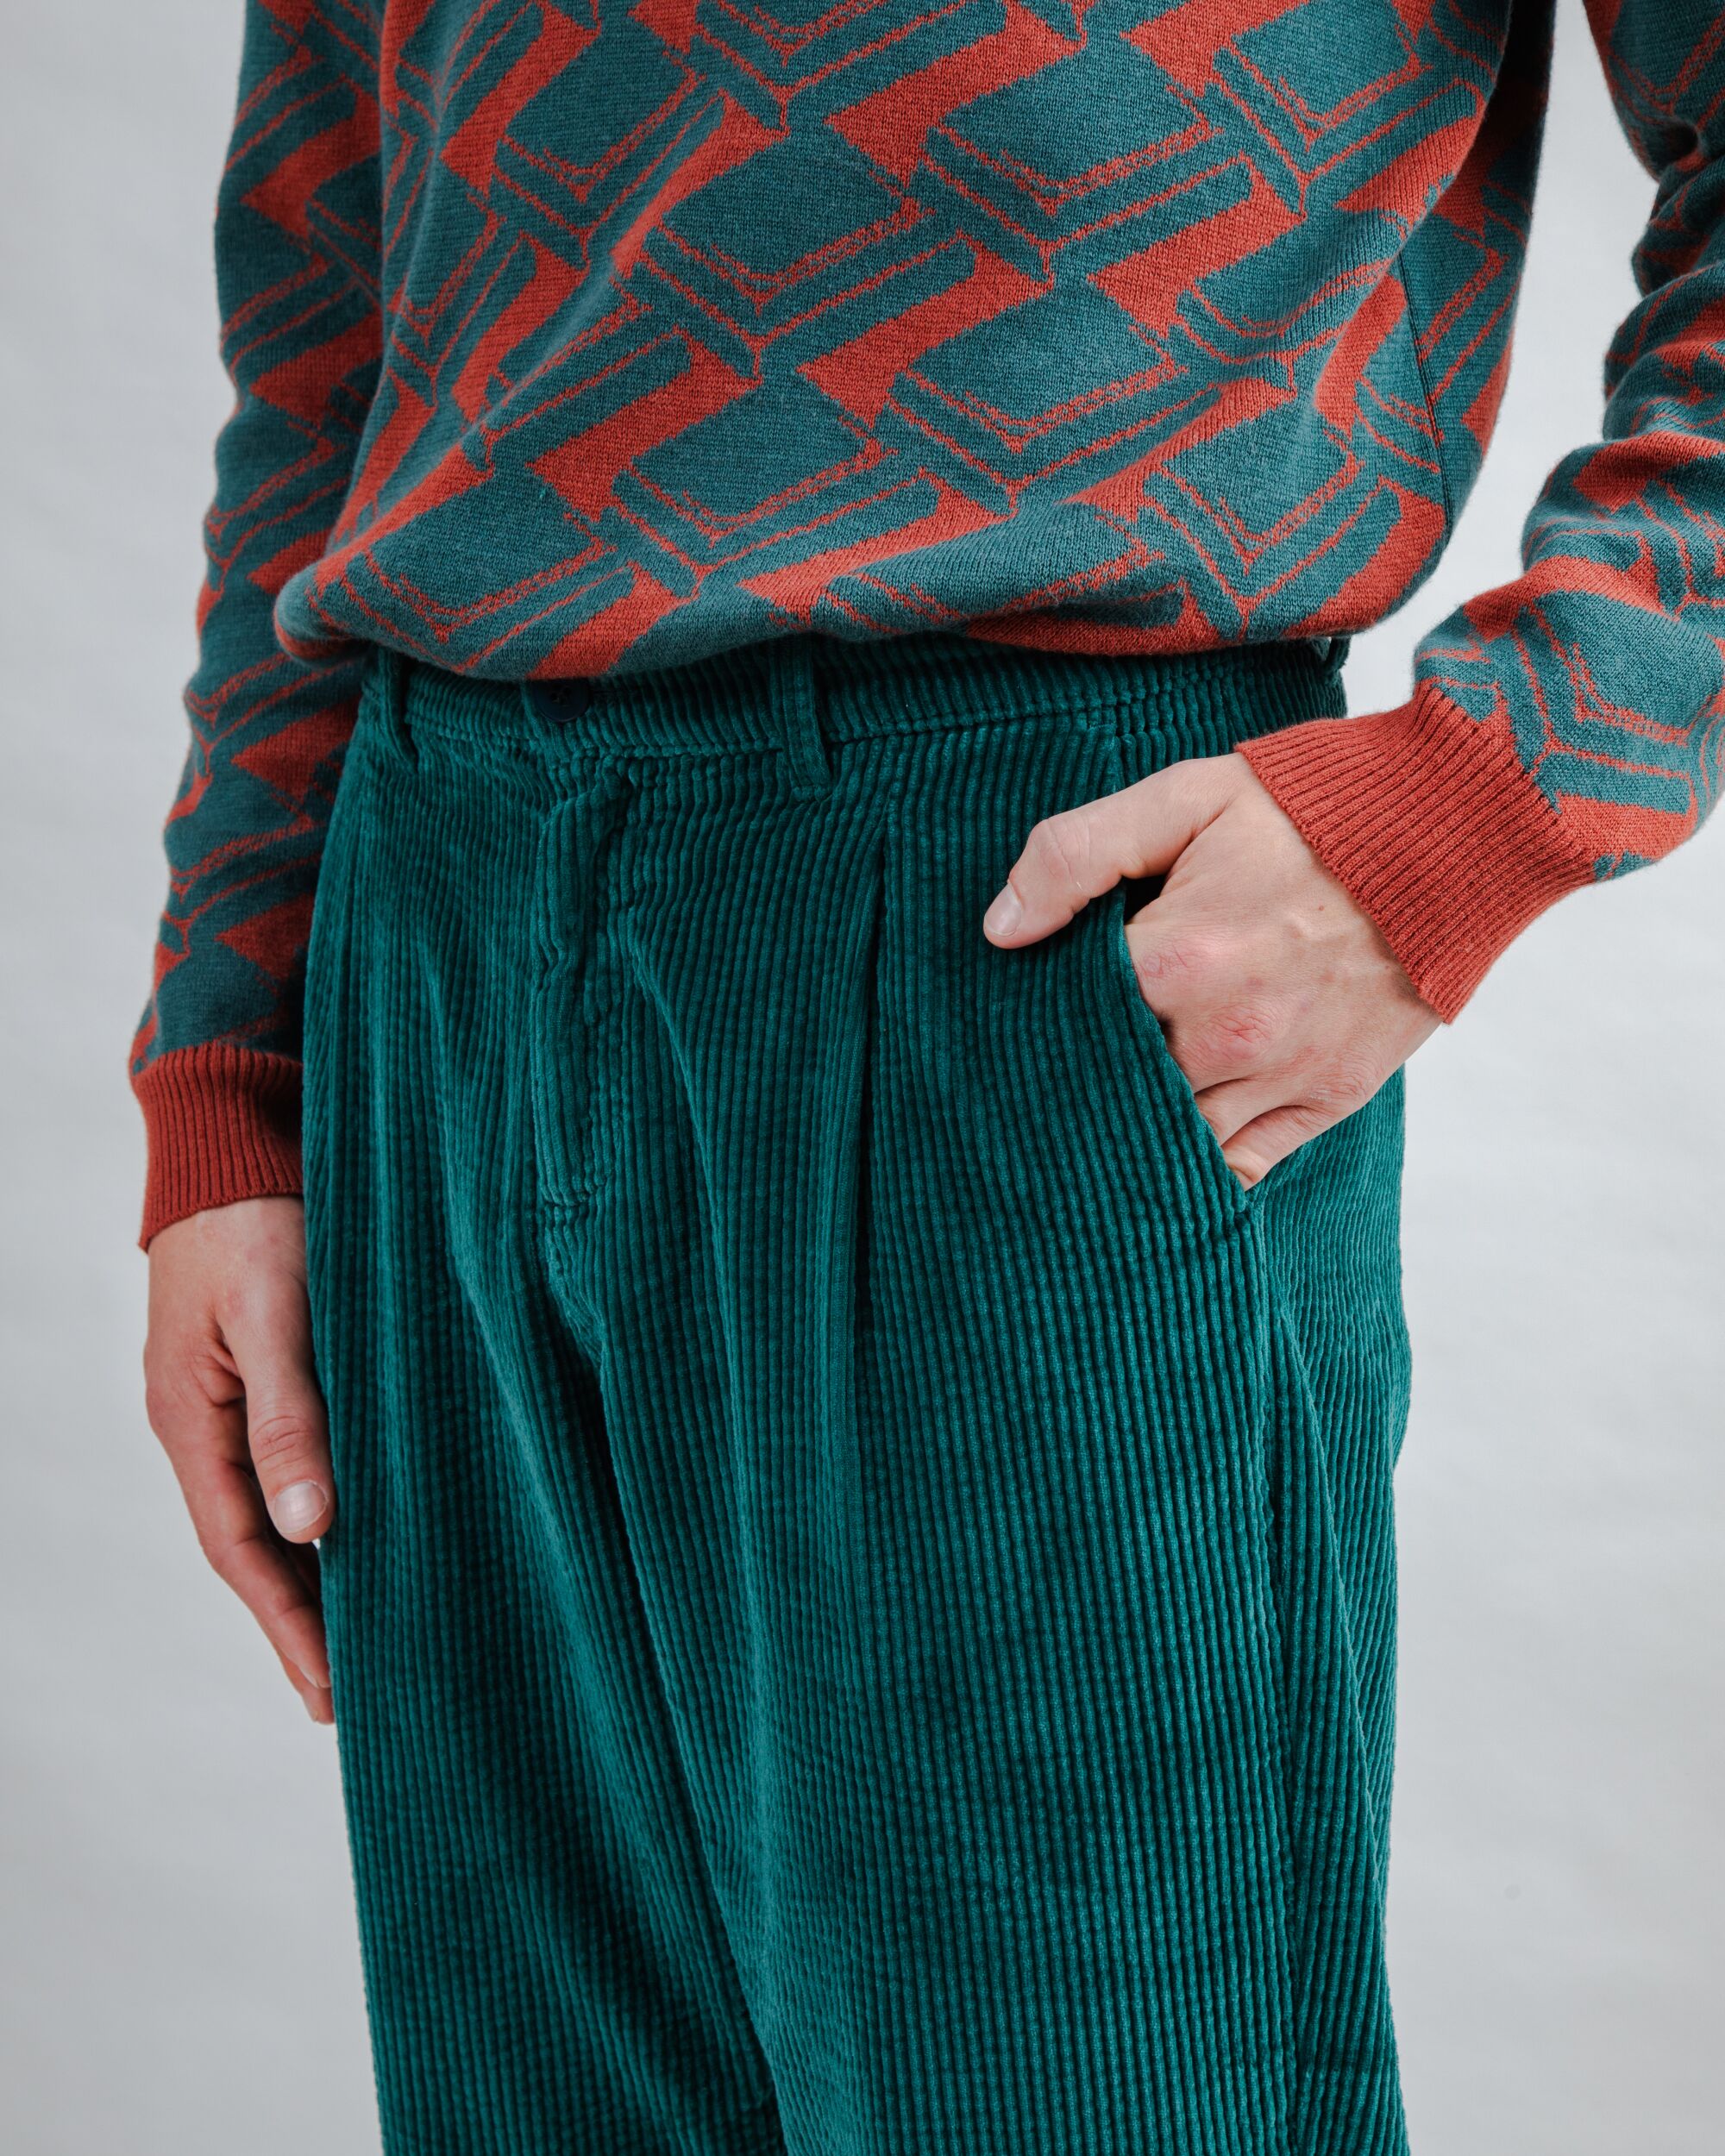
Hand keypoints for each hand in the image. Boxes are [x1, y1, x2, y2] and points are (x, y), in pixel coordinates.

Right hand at [144, 1197, 334, 1723]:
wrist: (235, 1132)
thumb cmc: (257, 1214)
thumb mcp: (276, 1312)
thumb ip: (292, 1414)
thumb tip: (313, 1526)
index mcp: (192, 1420)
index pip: (243, 1551)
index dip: (288, 1625)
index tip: (331, 1694)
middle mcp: (205, 1422)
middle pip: (255, 1545)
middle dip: (300, 1622)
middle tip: (349, 1698)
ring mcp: (230, 1397)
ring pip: (275, 1506)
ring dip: (315, 1571)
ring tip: (367, 1636)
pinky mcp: (267, 1368)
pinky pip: (292, 1459)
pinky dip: (325, 1508)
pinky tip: (363, 1530)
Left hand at [984, 751, 1439, 1186]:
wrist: (1458, 832)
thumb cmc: (1312, 808)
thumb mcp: (1187, 797)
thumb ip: (1079, 853)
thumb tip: (1001, 929)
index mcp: (1176, 958)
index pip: (1065, 1022)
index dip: (1034, 1021)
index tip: (1013, 1021)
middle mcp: (1223, 1033)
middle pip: (1110, 1088)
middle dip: (1072, 1082)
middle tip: (1036, 1078)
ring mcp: (1280, 1073)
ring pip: (1169, 1137)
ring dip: (1128, 1129)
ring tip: (1090, 1117)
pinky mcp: (1328, 1096)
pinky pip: (1239, 1163)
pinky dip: (1196, 1166)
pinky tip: (1160, 1155)